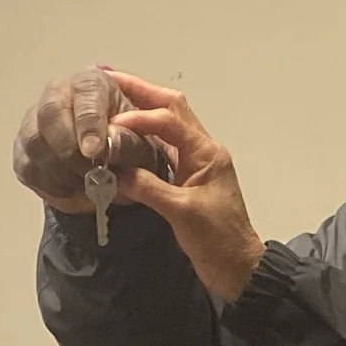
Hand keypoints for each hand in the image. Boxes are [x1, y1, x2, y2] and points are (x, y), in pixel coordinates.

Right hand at [12, 67, 166, 212]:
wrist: (114, 165)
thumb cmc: (129, 145)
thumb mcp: (142, 144)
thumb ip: (129, 143)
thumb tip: (109, 144)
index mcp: (91, 83)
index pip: (84, 94)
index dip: (88, 123)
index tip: (95, 152)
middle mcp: (57, 94)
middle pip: (50, 112)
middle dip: (70, 148)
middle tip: (90, 174)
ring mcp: (34, 121)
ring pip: (35, 143)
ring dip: (63, 171)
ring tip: (88, 185)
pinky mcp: (23, 150)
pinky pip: (29, 168)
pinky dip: (52, 186)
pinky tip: (74, 190)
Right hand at [99, 75, 264, 304]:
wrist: (237, 267)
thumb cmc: (217, 240)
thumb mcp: (181, 213)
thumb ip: (149, 188)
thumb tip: (116, 171)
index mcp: (206, 153)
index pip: (169, 120)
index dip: (138, 116)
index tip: (109, 123)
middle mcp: (201, 150)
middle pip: (171, 109)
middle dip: (141, 91)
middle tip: (108, 78)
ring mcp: (194, 163)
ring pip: (167, 125)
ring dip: (141, 109)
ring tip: (111, 98)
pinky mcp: (186, 179)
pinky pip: (162, 148)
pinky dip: (142, 137)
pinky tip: (122, 135)